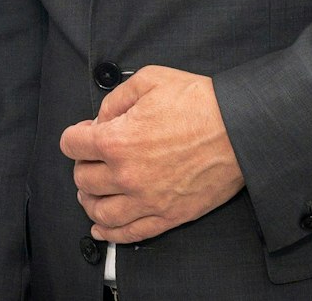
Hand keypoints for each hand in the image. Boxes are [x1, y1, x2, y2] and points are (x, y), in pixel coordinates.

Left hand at [59, 66, 245, 243]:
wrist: (240, 128)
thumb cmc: (200, 103)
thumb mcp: (150, 79)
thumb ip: (116, 99)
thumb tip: (100, 118)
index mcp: (117, 140)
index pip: (71, 145)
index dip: (76, 136)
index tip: (84, 135)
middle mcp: (127, 174)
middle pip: (83, 180)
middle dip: (83, 166)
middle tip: (93, 160)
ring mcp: (147, 200)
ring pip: (100, 212)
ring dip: (90, 202)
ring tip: (92, 194)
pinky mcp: (168, 216)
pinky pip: (129, 233)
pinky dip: (110, 233)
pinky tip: (102, 227)